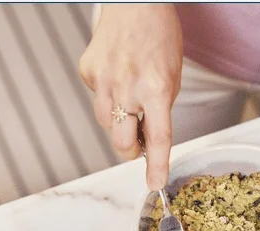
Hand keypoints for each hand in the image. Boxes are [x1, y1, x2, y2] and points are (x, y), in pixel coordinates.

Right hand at [78, 4, 182, 189]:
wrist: (135, 2)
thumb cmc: (158, 35)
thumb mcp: (171, 74)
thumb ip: (160, 107)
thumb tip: (147, 137)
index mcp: (157, 89)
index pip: (157, 138)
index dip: (156, 166)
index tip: (155, 183)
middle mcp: (128, 88)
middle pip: (123, 142)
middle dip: (130, 150)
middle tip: (136, 145)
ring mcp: (104, 81)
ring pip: (107, 123)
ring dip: (119, 120)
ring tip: (129, 97)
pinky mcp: (88, 73)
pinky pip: (97, 98)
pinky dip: (107, 94)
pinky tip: (116, 74)